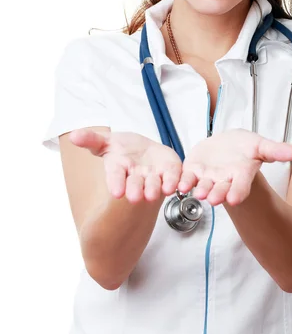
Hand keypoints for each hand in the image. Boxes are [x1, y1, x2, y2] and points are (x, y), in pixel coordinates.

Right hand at [68, 128, 182, 202]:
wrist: (143, 152)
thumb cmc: (122, 149)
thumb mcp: (105, 142)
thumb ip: (91, 140)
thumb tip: (73, 135)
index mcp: (118, 169)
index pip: (115, 177)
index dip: (115, 183)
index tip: (116, 192)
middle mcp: (135, 176)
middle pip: (135, 184)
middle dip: (135, 190)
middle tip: (135, 198)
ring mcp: (153, 176)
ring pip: (154, 183)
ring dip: (154, 188)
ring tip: (154, 194)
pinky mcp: (169, 171)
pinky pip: (173, 177)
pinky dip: (174, 181)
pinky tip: (175, 186)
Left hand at [177, 128, 291, 205]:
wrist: (226, 145)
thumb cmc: (245, 147)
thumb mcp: (260, 145)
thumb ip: (275, 150)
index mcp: (241, 175)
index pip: (241, 186)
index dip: (238, 192)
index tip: (234, 199)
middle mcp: (224, 180)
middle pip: (221, 189)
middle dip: (218, 194)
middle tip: (214, 200)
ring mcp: (208, 177)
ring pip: (204, 186)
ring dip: (200, 190)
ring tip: (198, 193)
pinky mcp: (193, 171)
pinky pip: (187, 178)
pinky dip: (183, 182)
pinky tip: (180, 185)